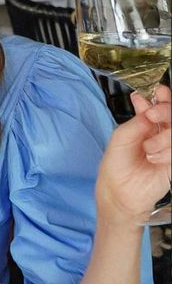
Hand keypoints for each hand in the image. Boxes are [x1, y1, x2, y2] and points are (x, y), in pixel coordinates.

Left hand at [96, 84, 170, 222]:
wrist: (120, 192)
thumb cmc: (117, 165)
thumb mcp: (120, 138)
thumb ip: (136, 122)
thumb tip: (150, 111)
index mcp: (147, 124)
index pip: (160, 105)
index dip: (163, 97)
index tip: (159, 92)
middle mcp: (161, 133)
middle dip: (165, 110)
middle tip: (152, 114)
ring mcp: (169, 147)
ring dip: (162, 138)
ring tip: (148, 149)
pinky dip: (166, 152)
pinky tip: (154, 159)